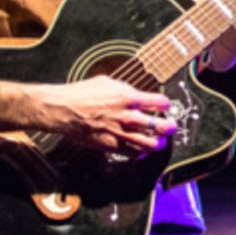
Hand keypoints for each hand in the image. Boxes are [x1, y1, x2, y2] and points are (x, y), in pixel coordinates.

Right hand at [25, 76, 176, 153]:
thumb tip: (135, 92)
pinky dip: (141, 152)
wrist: (64, 110)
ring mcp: (120, 133)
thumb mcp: (108, 82)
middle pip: (160, 126)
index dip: (165, 105)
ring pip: (149, 144)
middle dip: (169, 127)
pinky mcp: (111, 146)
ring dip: (158, 142)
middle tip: (171, 126)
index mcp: (129, 97)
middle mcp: (128, 116)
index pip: (160, 103)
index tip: (164, 106)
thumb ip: (125, 88)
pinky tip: (142, 149)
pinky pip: (133, 153)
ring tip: (160, 140)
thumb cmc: (83, 93)